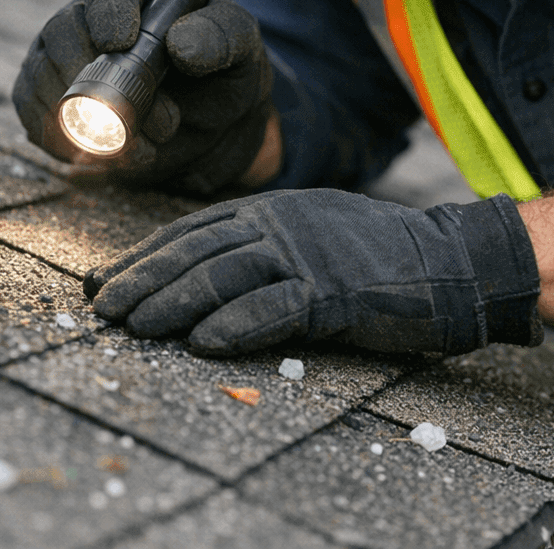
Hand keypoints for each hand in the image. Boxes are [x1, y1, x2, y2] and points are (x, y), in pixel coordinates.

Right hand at [12, 0, 273, 195]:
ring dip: (82, 118)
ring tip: (138, 148)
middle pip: (62, 32)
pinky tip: (100, 156)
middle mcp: (88, 20)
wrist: (210, 130)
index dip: (109, 12)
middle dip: (96, 80)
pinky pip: (33, 116)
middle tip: (144, 119)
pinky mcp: (49, 103)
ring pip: (43, 77)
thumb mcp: (241, 50)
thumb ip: (221, 37)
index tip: (120, 43)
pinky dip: (61, 141)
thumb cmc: (223, 75)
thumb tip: (179, 43)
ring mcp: (61, 61)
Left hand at [84, 189, 542, 355]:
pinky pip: (277, 308)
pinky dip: (238, 325)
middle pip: (196, 251)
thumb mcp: (308, 236)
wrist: (451, 261)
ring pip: (224, 276)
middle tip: (103, 309)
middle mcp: (279, 224)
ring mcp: (307, 254)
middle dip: (143, 280)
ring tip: (134, 327)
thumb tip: (200, 275)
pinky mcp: (335, 290)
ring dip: (174, 302)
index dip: (143, 257)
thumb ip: (258, 248)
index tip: (102, 281)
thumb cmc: (377, 258)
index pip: (190, 231)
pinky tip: (204, 343)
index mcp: (269, 210)